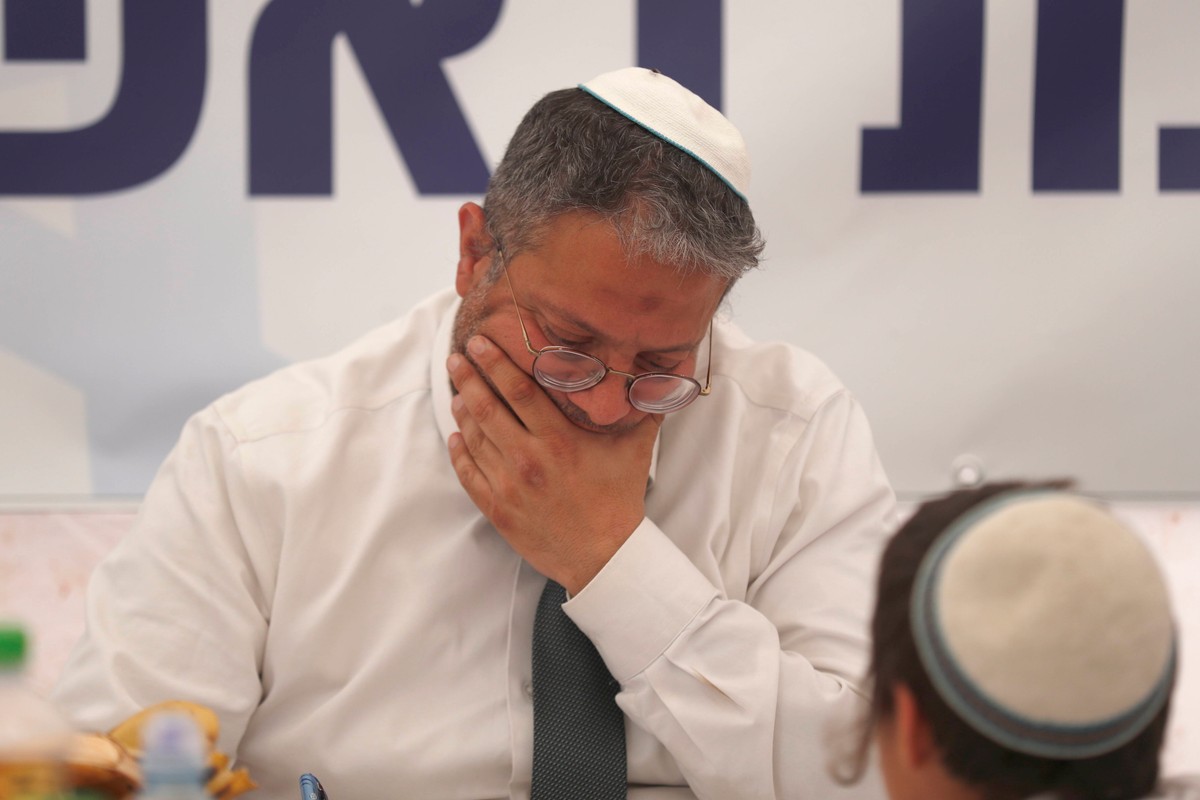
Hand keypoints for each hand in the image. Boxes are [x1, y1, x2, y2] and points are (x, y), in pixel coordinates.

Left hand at [447, 335, 660, 593]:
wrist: (604, 556)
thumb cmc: (619, 499)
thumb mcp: (635, 449)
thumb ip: (644, 408)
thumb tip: (663, 375)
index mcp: (560, 440)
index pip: (519, 390)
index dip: (496, 363)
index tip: (480, 342)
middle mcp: (529, 459)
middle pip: (488, 408)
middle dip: (469, 378)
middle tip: (457, 356)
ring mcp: (509, 486)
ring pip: (474, 438)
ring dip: (462, 411)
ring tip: (458, 390)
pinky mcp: (498, 510)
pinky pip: (469, 473)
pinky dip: (459, 451)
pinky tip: (457, 435)